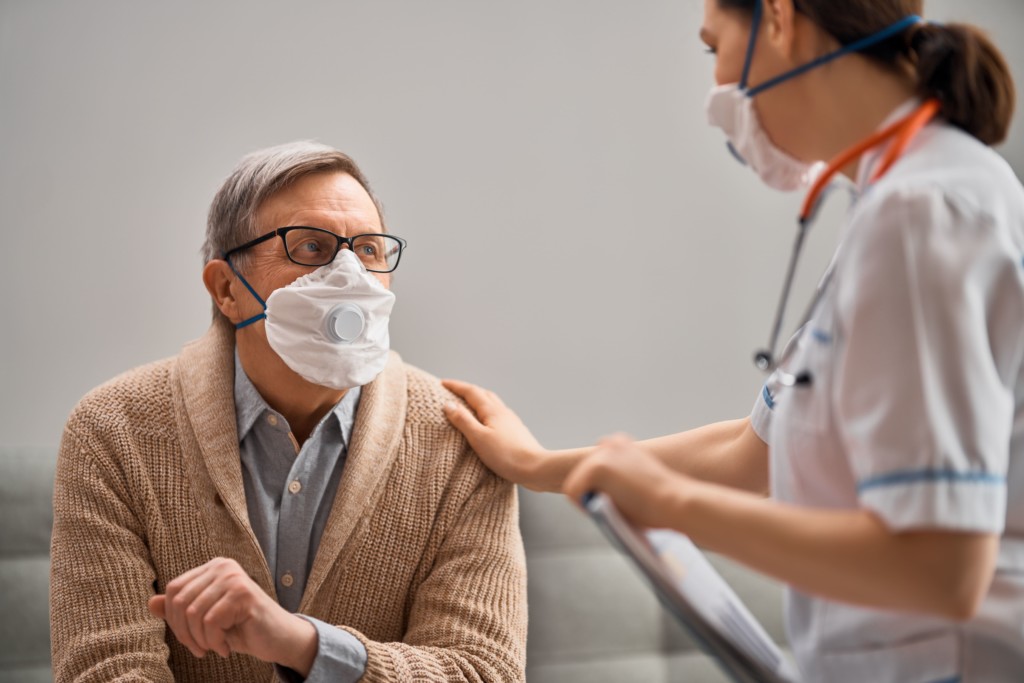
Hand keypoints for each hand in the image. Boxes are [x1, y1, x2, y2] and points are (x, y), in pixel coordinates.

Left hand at [147, 558, 316, 674]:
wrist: (278, 639)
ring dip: (200, 640)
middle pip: (180, 602)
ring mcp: (233, 578)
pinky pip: (211, 622)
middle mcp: (223, 566)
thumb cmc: (241, 628)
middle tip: (201, 649)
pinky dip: (214, 642)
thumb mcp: (206, 619)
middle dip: (185, 633)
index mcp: (213, 567)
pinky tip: (227, 648)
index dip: (174, 620)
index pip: (174, 590)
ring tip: (215, 648)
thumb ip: (180, 610)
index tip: (190, 640)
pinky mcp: (243, 594)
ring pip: (193, 614)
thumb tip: (151, 603)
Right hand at [442, 379, 548, 489]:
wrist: (535, 468)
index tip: (442, 383)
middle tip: (452, 391)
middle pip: (483, 394)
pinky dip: (486, 411)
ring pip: (492, 403)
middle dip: (466, 390)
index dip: (456, 386)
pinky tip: (486, 421)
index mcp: (492, 410)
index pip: (471, 391)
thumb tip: (448, 404)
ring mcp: (511, 421)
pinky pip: (497, 414)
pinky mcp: (515, 431)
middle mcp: (502, 411)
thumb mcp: (478, 438)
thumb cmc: (505, 455)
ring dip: (477, 399)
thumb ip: (463, 420)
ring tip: (467, 404)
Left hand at [563, 433, 690, 529]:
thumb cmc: (664, 502)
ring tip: (607, 512)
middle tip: (606, 509)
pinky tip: (601, 511)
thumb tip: (602, 498)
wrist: (676, 502)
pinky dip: (582, 505)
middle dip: (590, 491)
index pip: (597, 462)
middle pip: (583, 472)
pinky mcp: (596, 467)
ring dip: (587, 498)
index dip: (600, 484)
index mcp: (623, 444)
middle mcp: (611, 444)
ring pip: (577, 482)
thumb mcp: (639, 484)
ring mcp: (602, 454)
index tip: (613, 499)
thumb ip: (620, 482)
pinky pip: (573, 491)